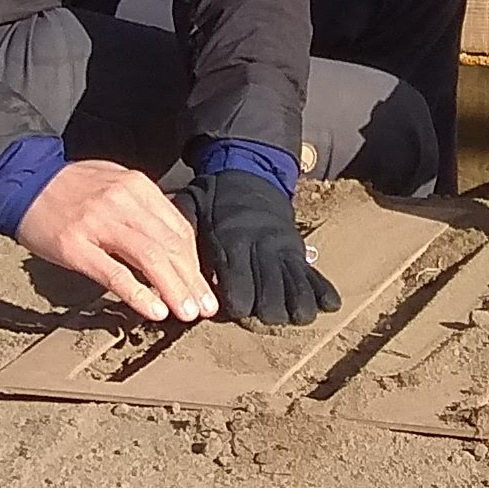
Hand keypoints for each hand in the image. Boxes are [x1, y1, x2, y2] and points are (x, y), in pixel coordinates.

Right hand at [16, 160, 213, 322]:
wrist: (22, 181)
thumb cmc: (69, 188)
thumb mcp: (114, 183)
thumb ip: (143, 208)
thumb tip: (173, 243)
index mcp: (137, 186)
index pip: (178, 228)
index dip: (194, 261)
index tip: (202, 286)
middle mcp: (123, 201)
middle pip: (170, 245)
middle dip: (192, 280)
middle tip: (205, 308)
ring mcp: (98, 223)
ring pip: (150, 259)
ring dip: (174, 289)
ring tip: (187, 313)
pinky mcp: (75, 246)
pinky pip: (115, 273)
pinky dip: (140, 294)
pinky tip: (155, 311)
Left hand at [180, 165, 340, 326]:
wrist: (249, 172)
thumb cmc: (214, 198)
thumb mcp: (191, 210)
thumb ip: (179, 237)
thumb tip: (163, 267)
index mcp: (233, 243)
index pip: (239, 292)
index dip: (235, 307)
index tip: (227, 309)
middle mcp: (263, 250)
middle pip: (270, 301)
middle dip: (262, 315)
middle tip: (254, 316)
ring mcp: (285, 251)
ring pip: (297, 294)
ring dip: (292, 310)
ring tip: (285, 315)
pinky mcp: (299, 251)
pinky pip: (316, 278)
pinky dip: (321, 294)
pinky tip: (325, 307)